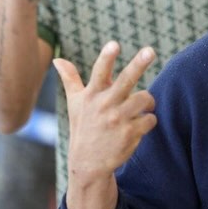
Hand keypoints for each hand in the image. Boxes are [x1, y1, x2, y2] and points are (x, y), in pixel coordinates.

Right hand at [54, 42, 156, 182]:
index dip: (107, 57)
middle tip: (150, 50)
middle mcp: (105, 105)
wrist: (88, 164)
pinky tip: (139, 126)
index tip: (114, 44)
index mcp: (92, 95)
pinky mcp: (131, 134)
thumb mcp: (74, 103)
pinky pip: (150, 119)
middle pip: (126, 80)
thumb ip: (70, 79)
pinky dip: (148, 120)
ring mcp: (119, 120)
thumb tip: (57, 59)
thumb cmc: (83, 127)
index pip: (100, 72)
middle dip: (138, 64)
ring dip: (148, 101)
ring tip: (144, 105)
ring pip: (145, 98)